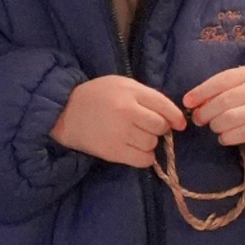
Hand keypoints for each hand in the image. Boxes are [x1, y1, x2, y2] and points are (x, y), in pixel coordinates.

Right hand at [51, 76, 186, 167]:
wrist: (65, 112)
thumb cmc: (97, 96)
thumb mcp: (121, 85)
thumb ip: (146, 96)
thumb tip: (172, 117)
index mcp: (130, 92)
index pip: (164, 105)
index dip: (176, 117)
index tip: (179, 124)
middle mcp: (127, 112)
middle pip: (160, 126)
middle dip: (160, 128)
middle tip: (149, 127)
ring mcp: (120, 133)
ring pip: (152, 144)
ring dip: (150, 143)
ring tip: (138, 137)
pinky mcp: (113, 152)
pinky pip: (142, 160)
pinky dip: (145, 157)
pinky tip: (136, 150)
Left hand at [184, 67, 244, 147]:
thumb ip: (224, 87)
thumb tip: (195, 100)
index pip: (221, 81)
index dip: (201, 92)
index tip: (187, 102)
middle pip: (223, 102)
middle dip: (205, 112)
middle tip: (198, 118)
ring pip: (229, 119)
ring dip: (215, 125)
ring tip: (214, 126)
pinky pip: (239, 135)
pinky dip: (226, 137)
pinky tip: (224, 136)